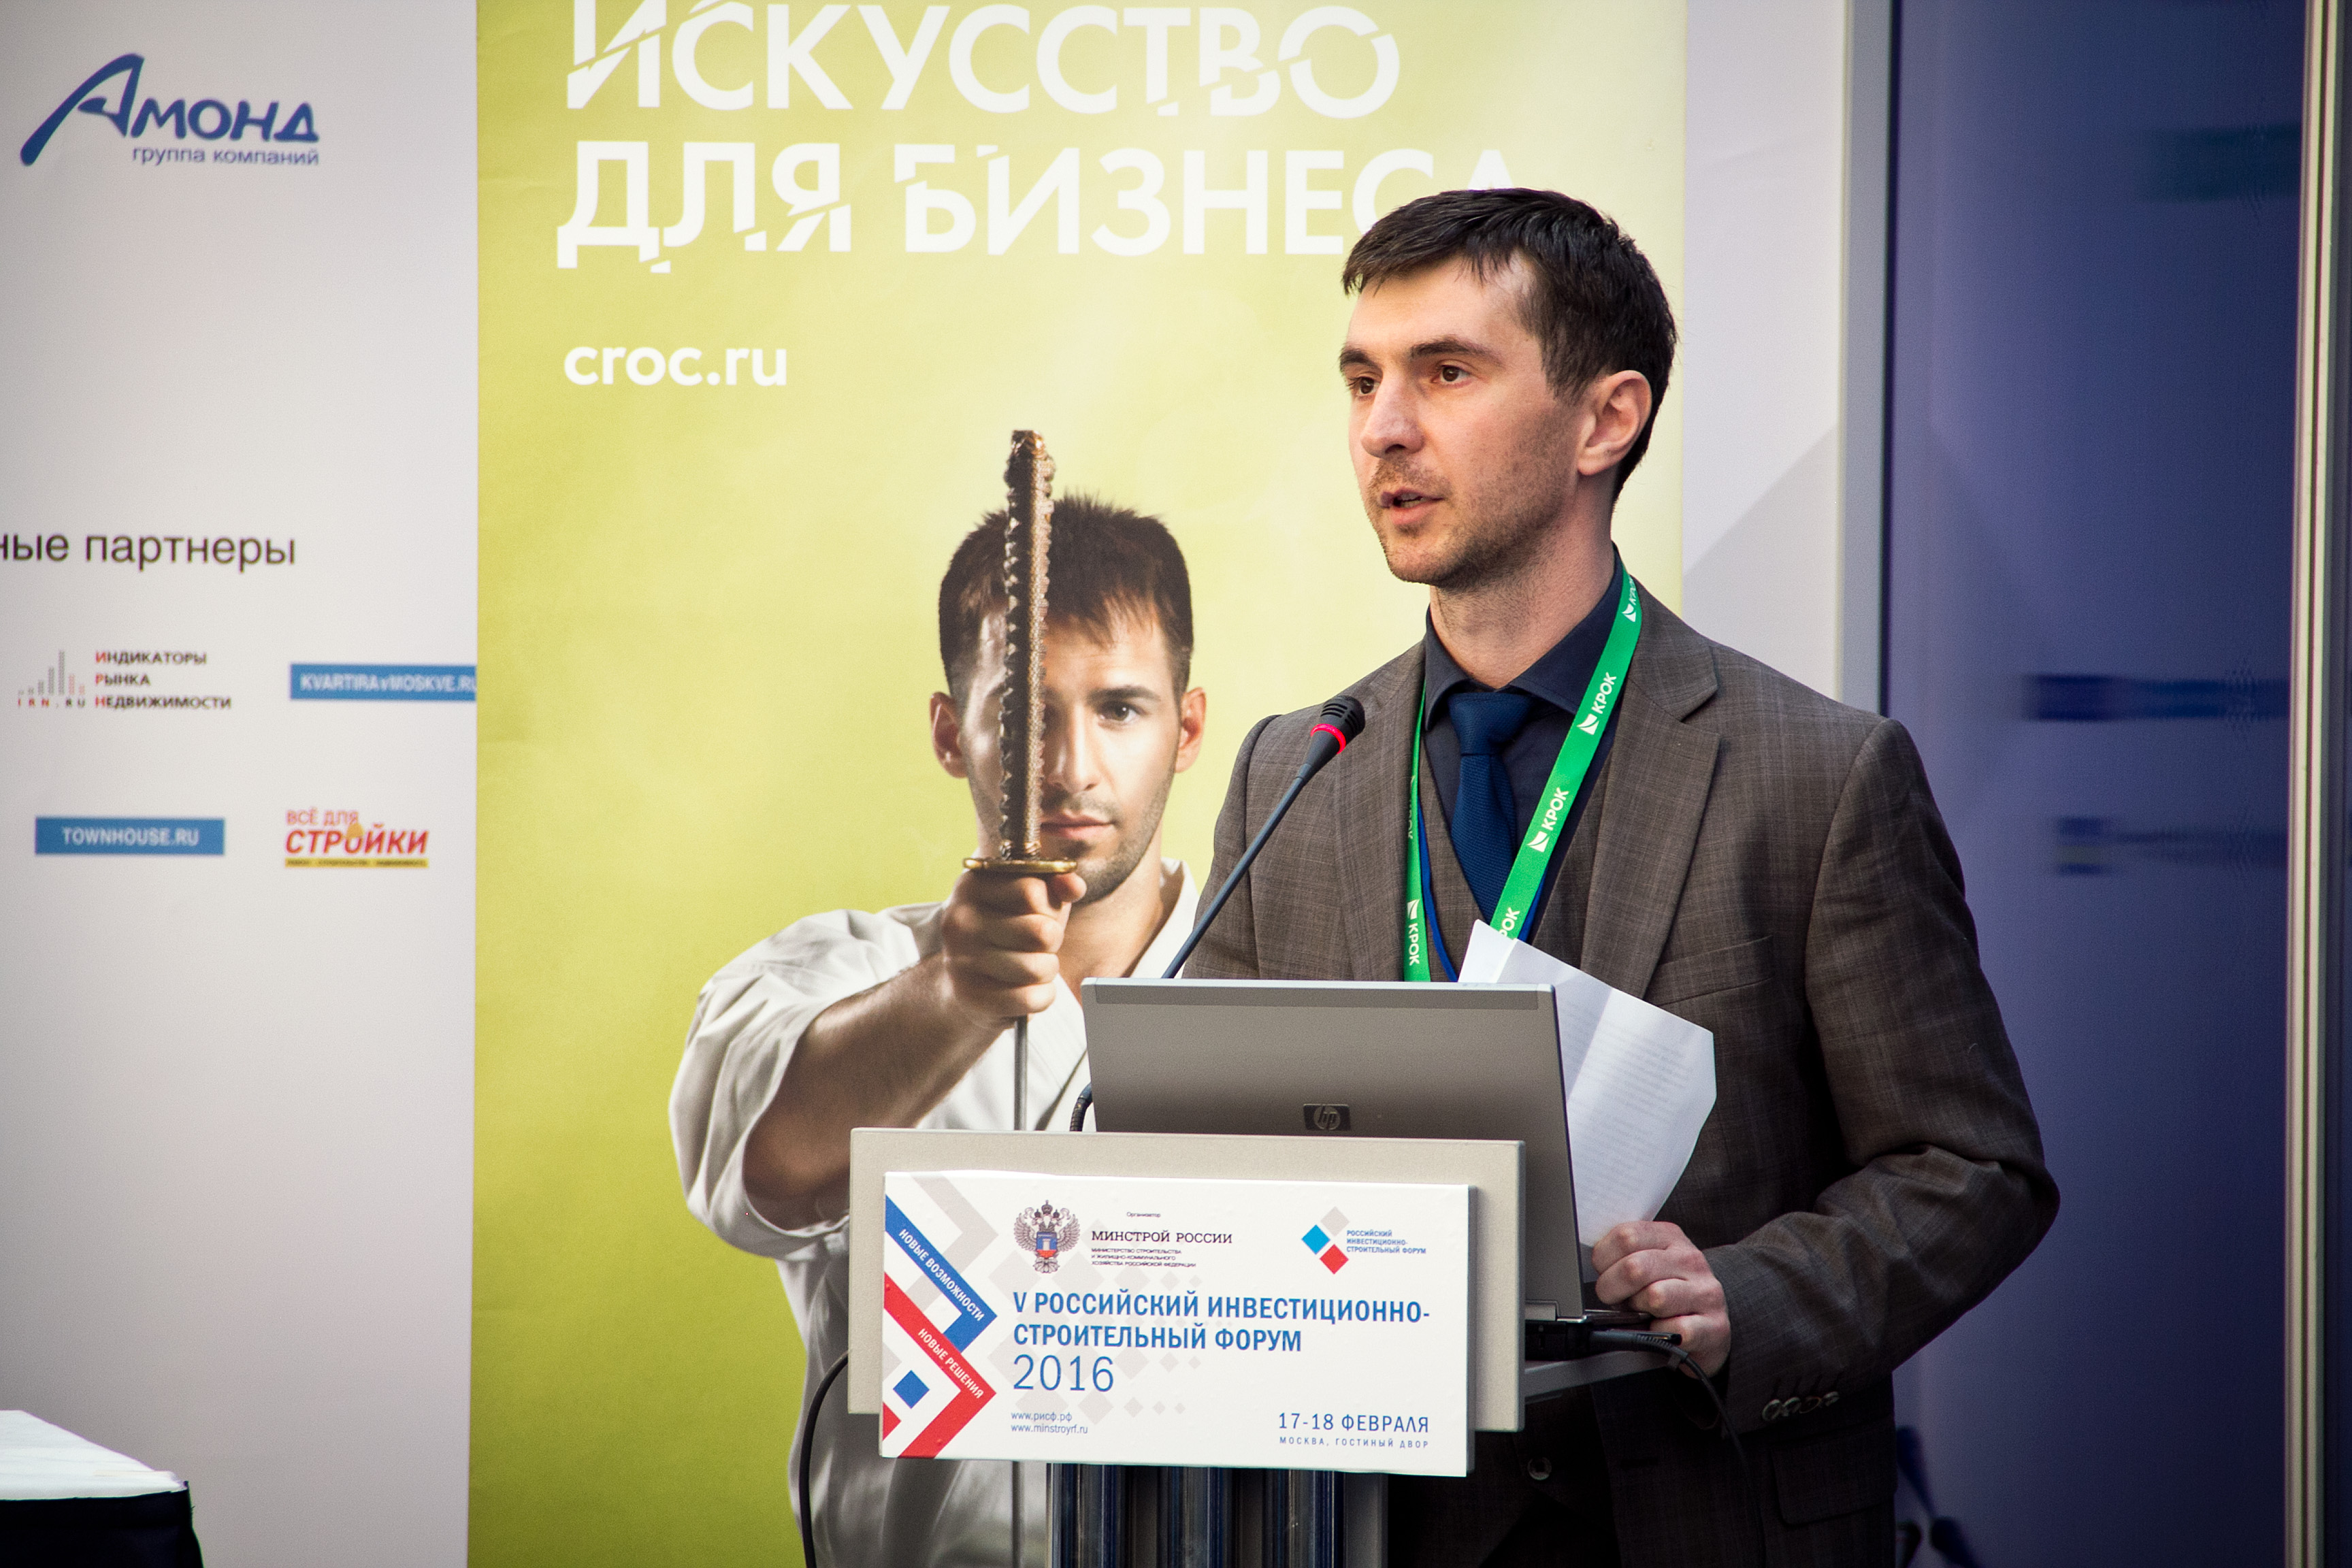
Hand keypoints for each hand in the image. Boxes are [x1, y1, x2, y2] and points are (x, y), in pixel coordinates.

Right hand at [937, 868, 1086, 1030]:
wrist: (966, 981)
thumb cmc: (1008, 931)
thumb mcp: (1030, 900)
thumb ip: (1056, 885)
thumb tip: (1074, 886)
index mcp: (972, 885)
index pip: (1033, 891)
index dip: (1049, 906)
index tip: (1039, 914)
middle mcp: (960, 920)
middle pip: (1041, 931)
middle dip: (1052, 941)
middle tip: (1039, 945)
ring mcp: (961, 960)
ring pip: (1039, 968)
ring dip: (1048, 970)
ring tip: (1033, 966)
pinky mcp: (970, 997)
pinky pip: (1032, 998)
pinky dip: (1042, 997)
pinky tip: (1029, 989)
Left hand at [1593, 1220, 1729, 1376]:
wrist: (1710, 1324)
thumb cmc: (1669, 1291)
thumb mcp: (1649, 1263)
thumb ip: (1624, 1254)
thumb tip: (1590, 1262)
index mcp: (1670, 1237)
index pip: (1626, 1235)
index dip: (1603, 1258)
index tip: (1602, 1271)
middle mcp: (1691, 1260)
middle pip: (1635, 1267)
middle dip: (1612, 1288)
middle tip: (1613, 1298)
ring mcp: (1706, 1292)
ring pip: (1655, 1297)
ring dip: (1639, 1310)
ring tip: (1643, 1312)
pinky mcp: (1715, 1326)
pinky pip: (1675, 1329)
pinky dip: (1660, 1335)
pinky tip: (1662, 1330)